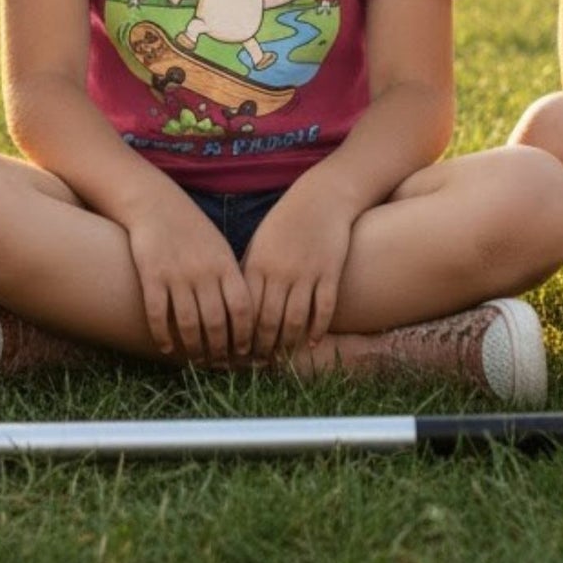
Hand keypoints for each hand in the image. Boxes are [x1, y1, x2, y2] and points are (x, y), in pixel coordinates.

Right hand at [123, 196, 253, 364]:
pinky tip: (166, 347)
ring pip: (187, 323)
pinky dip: (163, 335)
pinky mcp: (151, 275)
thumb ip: (231, 279)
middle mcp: (203, 271)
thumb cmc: (192, 231)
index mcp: (224, 264)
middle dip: (218, 349)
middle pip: (215, 321)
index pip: (242, 308)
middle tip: (218, 363)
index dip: (244, 334)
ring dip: (192, 348)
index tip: (243, 352)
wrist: (155, 204)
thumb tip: (247, 318)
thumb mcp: (219, 249)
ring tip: (194, 360)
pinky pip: (158, 314)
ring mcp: (176, 274)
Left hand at [240, 182, 356, 360]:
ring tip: (283, 358)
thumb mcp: (261, 243)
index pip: (245, 311)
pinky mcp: (329, 273)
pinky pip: (323, 309)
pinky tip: (313, 343)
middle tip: (259, 364)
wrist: (321, 198)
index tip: (237, 353)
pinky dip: (318, 330)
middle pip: (269, 321)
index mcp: (257, 264)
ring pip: (295, 320)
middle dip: (262, 347)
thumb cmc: (285, 222)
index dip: (241, 336)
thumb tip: (232, 305)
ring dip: (288, 343)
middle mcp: (280, 271)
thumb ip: (248, 272)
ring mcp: (306, 273)